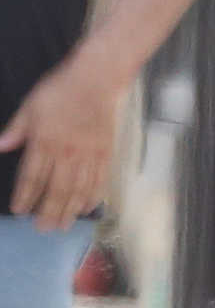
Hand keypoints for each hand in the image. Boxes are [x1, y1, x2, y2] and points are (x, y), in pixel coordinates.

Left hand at [0, 60, 123, 229]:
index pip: (32, 176)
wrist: (97, 79)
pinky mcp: (106, 152)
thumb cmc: (60, 90)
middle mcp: (67, 152)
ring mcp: (89, 154)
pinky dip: (94, 196)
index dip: (25, 196)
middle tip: (42, 228)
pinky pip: (100, 179)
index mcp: (45, 141)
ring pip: (79, 188)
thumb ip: (16, 129)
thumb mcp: (31, 106)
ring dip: (70, 209)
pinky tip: (88, 207)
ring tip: (63, 225)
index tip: (19, 211)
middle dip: (48, 211)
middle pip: (57, 189)